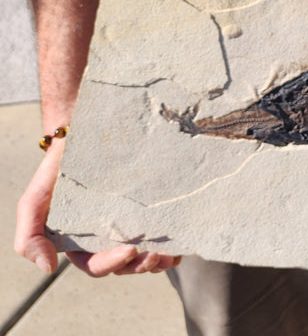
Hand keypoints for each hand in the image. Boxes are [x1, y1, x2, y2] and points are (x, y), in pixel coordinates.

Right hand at [15, 140, 180, 276]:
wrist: (81, 134)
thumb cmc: (56, 171)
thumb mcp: (33, 204)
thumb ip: (30, 238)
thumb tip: (48, 269)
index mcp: (81, 243)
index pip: (97, 265)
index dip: (112, 264)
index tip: (130, 250)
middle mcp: (107, 236)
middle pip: (126, 264)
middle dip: (141, 266)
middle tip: (156, 257)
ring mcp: (129, 222)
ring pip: (145, 251)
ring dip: (158, 260)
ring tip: (171, 255)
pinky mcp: (147, 206)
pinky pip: (161, 229)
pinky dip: (171, 240)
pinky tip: (181, 243)